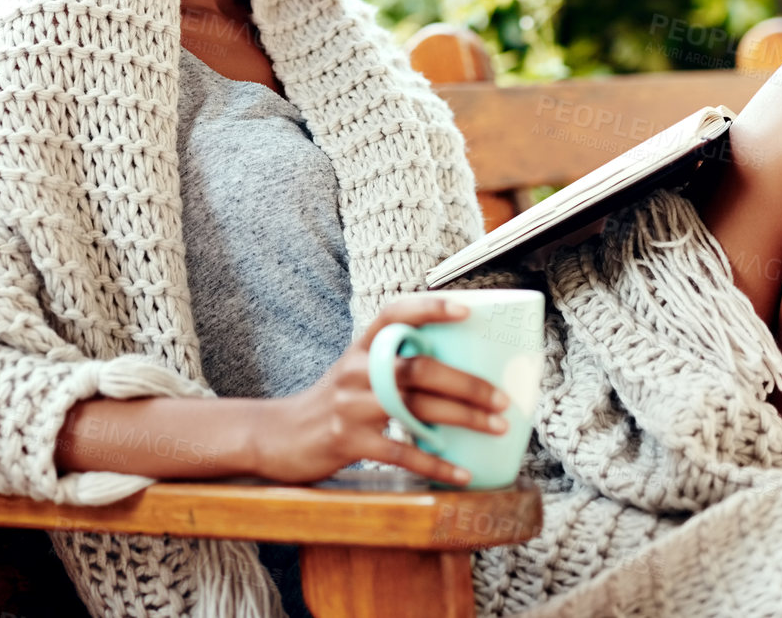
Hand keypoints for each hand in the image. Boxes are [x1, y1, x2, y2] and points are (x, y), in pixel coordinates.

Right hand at [253, 295, 510, 484]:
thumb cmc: (334, 403)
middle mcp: (356, 369)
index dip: (430, 308)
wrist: (279, 436)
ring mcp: (350, 405)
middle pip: (419, 368)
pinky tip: (461, 473)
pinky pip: (401, 452)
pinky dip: (436, 464)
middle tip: (502, 398)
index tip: (467, 311)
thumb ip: (394, 365)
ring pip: (416, 407)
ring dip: (464, 418)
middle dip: (467, 383)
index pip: (395, 312)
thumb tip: (461, 370)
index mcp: (361, 346)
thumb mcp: (357, 373)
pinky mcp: (348, 441)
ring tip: (496, 427)